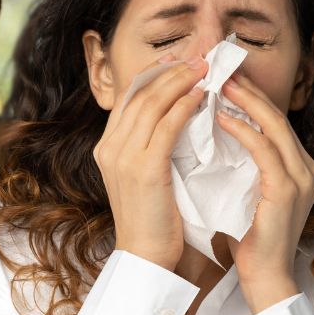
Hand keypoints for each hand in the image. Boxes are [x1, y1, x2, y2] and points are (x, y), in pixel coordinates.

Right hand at [94, 54, 208, 270]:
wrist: (146, 257)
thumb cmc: (155, 220)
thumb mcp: (148, 177)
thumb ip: (154, 148)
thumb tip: (179, 118)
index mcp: (108, 147)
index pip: (130, 97)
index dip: (155, 74)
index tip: (180, 58)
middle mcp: (110, 147)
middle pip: (139, 93)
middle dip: (171, 70)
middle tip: (199, 57)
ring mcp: (123, 156)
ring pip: (151, 103)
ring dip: (180, 80)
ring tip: (205, 68)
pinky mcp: (143, 168)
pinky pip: (166, 126)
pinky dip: (184, 106)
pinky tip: (203, 95)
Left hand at [217, 73, 313, 313]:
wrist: (265, 278)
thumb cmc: (251, 241)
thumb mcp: (251, 194)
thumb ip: (248, 166)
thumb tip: (223, 133)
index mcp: (302, 169)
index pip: (276, 124)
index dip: (252, 98)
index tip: (226, 78)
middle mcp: (308, 169)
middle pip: (278, 118)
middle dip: (248, 91)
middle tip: (221, 69)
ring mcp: (302, 178)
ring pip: (273, 127)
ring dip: (244, 102)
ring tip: (218, 84)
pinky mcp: (288, 190)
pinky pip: (264, 150)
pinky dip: (242, 131)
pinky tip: (221, 118)